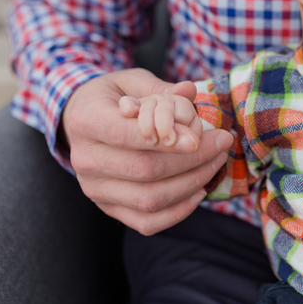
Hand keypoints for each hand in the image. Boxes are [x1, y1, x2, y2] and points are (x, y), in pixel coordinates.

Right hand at [61, 68, 232, 234]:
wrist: (81, 123)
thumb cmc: (114, 98)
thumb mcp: (132, 81)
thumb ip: (160, 88)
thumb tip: (189, 91)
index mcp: (86, 121)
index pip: (127, 135)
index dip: (167, 139)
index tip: (201, 138)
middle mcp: (84, 160)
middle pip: (145, 170)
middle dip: (191, 160)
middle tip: (221, 144)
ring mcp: (94, 189)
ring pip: (149, 199)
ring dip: (191, 183)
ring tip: (216, 162)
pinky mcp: (108, 208)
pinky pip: (147, 222)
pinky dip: (179, 211)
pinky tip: (199, 190)